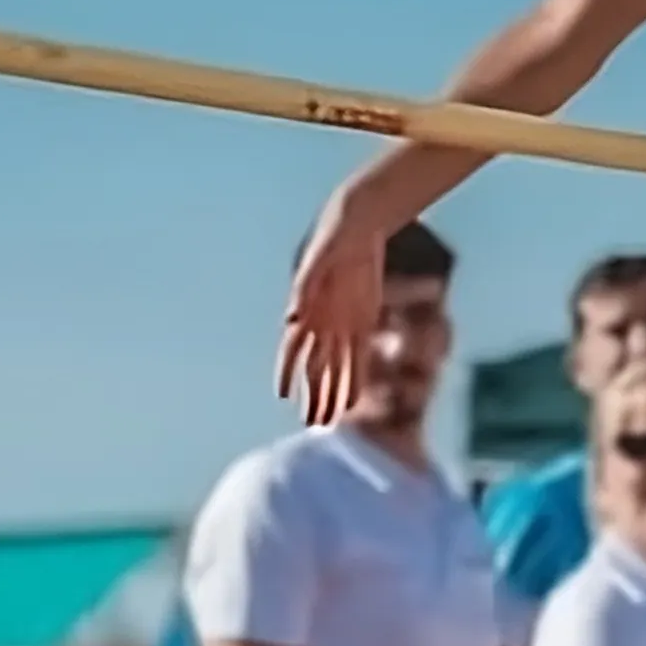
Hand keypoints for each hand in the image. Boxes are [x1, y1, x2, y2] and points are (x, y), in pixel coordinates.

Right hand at [276, 195, 383, 423]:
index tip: (282, 394)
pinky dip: (354, 380)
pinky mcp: (362, 321)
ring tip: (326, 423)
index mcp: (306, 306)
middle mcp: (320, 321)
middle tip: (311, 424)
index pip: (292, 346)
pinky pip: (358, 357)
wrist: (359, 222)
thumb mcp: (323, 254)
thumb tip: (290, 317)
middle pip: (315, 366)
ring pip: (335, 368)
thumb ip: (307, 283)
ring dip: (331, 395)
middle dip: (313, 393)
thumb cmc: (335, 234)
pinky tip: (351, 403)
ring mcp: (341, 323)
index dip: (287, 370)